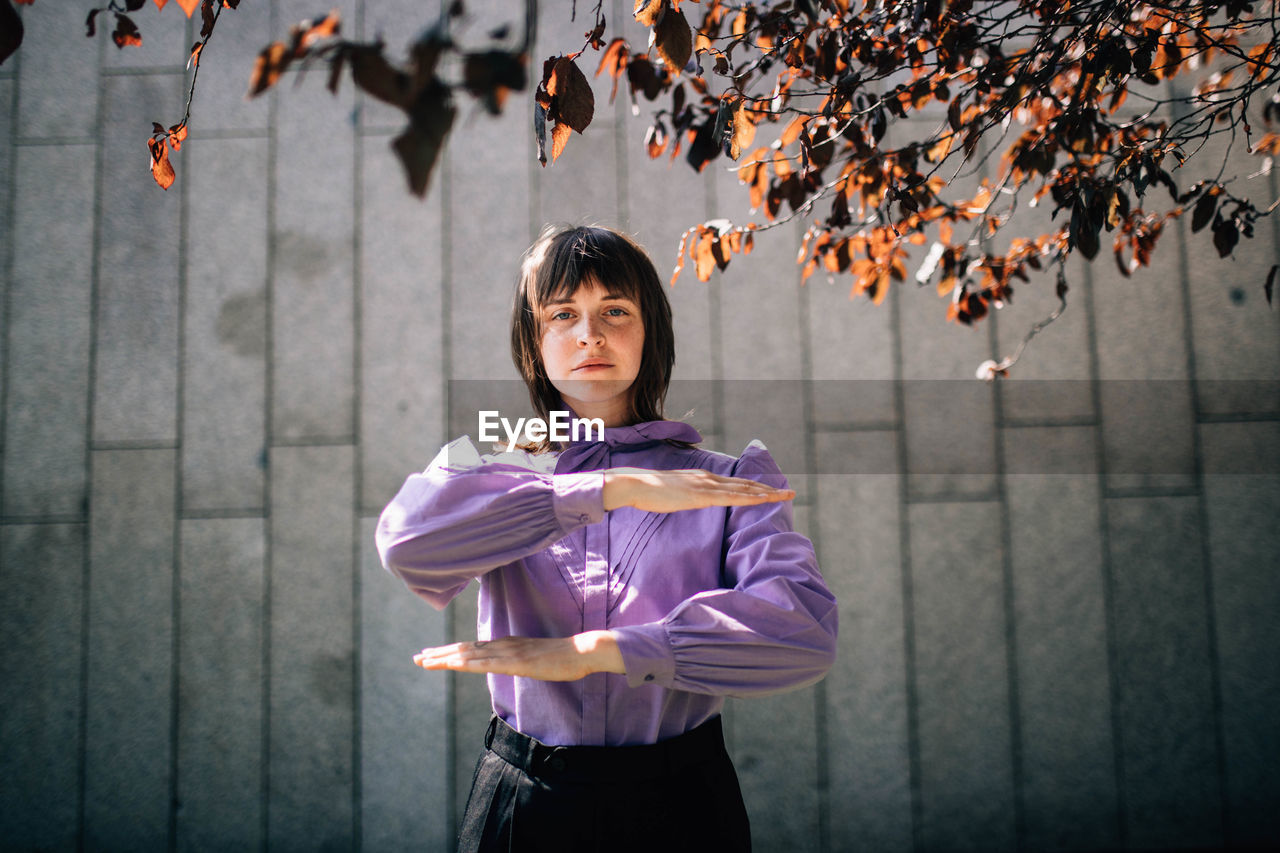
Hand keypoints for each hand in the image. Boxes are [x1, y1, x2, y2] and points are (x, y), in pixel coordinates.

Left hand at [412, 630, 624, 681]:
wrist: (582, 651)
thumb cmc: (565, 657)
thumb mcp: (537, 660)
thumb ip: (522, 661)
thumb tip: (513, 665)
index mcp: (507, 645)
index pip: (473, 648)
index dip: (451, 651)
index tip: (432, 654)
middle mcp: (503, 645)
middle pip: (464, 649)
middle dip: (439, 654)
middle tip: (417, 657)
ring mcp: (508, 652)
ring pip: (469, 655)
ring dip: (444, 658)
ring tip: (424, 661)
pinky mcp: (515, 662)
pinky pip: (485, 663)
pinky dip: (464, 663)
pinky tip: (451, 665)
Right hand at [603, 467, 794, 512]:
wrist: (634, 484)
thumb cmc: (648, 491)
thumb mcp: (672, 493)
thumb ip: (685, 495)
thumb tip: (689, 501)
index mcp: (702, 477)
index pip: (735, 482)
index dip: (756, 486)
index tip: (772, 490)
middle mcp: (709, 478)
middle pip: (746, 483)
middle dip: (769, 488)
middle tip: (790, 492)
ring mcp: (707, 485)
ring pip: (745, 489)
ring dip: (768, 492)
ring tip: (787, 495)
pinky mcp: (702, 495)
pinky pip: (733, 497)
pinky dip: (752, 497)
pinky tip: (765, 499)